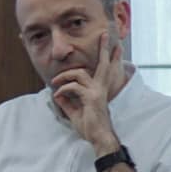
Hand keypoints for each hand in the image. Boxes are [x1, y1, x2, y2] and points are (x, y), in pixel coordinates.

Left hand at [51, 31, 120, 150]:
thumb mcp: (75, 112)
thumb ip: (67, 102)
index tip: (116, 46)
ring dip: (64, 76)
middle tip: (104, 34)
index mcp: (98, 89)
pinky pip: (73, 87)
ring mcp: (97, 91)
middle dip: (103, 48)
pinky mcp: (91, 97)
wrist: (98, 137)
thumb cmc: (89, 126)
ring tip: (54, 82)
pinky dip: (62, 90)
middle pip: (102, 63)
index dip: (109, 58)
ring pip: (79, 73)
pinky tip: (58, 95)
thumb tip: (57, 94)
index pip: (103, 70)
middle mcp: (100, 87)